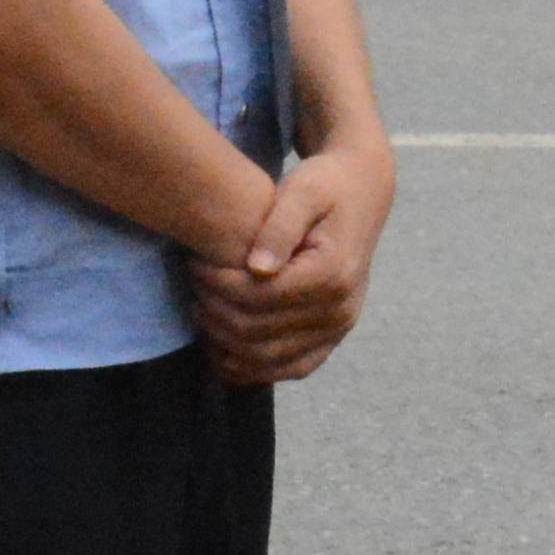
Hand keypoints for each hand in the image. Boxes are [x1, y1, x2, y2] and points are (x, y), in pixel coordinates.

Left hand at [193, 135, 394, 386]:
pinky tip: (222, 349)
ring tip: (201, 309)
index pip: (259, 297)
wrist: (362, 194)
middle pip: (258, 332)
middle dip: (215, 311)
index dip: (218, 285)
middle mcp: (340, 310)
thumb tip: (257, 268)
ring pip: (269, 360)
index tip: (194, 263)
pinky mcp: (333, 338)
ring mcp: (339, 330)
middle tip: (192, 283)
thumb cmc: (326, 185)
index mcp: (332, 274)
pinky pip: (291, 369)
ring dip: (226, 342)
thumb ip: (279, 227)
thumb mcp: (303, 190)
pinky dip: (253, 369)